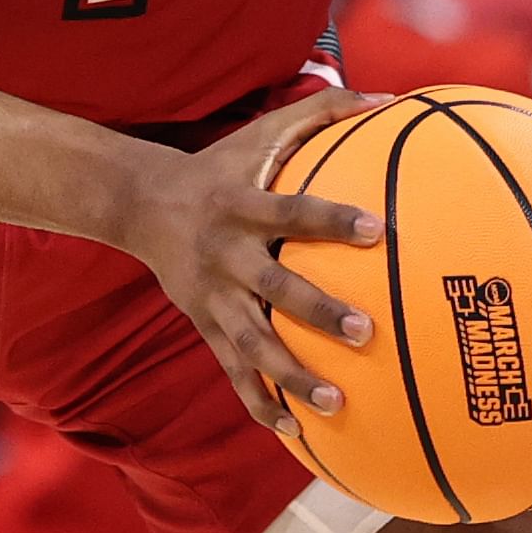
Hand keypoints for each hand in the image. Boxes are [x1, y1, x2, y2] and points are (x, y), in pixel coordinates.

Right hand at [122, 84, 389, 436]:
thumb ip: (323, 114)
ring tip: (334, 404)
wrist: (138, 204)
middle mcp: (226, 255)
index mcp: (242, 206)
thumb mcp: (261, 132)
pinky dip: (259, 402)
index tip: (377, 231)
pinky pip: (233, 370)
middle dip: (316, 312)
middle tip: (364, 332)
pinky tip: (294, 433)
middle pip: (274, 288)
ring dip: (291, 375)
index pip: (292, 212)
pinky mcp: (205, 325)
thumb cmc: (218, 164)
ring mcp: (213, 297)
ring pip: (252, 343)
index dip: (331, 220)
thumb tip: (393, 99)